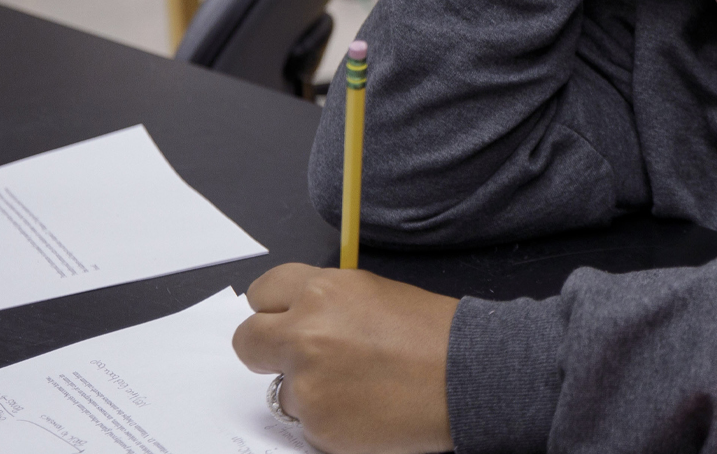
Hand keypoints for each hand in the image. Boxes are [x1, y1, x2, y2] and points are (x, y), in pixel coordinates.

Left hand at [231, 264, 459, 453]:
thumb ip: (327, 304)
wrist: (468, 378)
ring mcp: (307, 384)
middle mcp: (305, 334)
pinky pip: (306, 424)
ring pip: (281, 390)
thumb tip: (298, 320)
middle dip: (269, 351)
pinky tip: (366, 409)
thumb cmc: (434, 334)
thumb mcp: (374, 294)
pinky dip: (330, 420)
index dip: (274, 310)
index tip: (284, 321)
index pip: (261, 293)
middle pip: (248, 341)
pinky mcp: (318, 426)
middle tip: (301, 359)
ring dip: (309, 391)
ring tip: (358, 388)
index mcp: (321, 292)